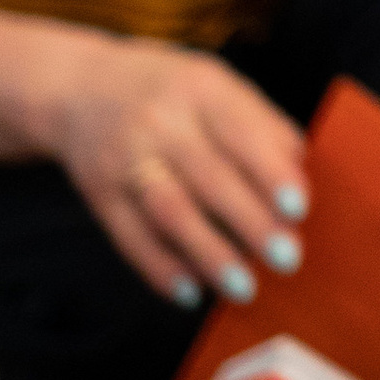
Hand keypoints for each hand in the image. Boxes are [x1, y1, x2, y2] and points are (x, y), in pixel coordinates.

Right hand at [33, 37, 308, 310]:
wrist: (80, 89)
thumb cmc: (172, 93)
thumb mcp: (217, 86)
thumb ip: (261, 125)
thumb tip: (300, 174)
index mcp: (200, 88)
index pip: (241, 131)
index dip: (270, 172)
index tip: (299, 209)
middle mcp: (159, 121)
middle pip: (208, 177)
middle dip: (250, 222)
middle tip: (288, 259)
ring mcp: (124, 159)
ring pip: (169, 211)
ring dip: (209, 254)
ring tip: (245, 288)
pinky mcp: (99, 195)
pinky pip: (130, 237)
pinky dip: (161, 269)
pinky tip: (191, 293)